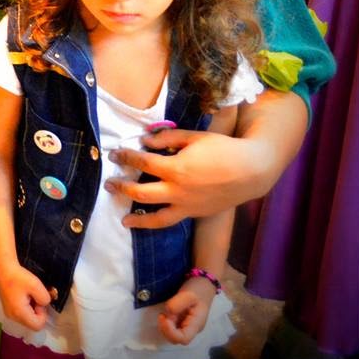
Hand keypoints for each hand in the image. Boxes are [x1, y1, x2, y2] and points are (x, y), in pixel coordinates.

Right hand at [0, 263, 50, 330]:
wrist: (3, 268)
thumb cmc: (18, 277)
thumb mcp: (36, 285)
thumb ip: (45, 298)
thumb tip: (44, 304)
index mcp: (19, 314)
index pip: (38, 326)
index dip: (43, 314)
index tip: (38, 299)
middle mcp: (13, 318)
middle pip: (32, 324)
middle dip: (37, 311)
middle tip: (34, 296)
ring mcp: (9, 314)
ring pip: (27, 319)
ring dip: (32, 309)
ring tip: (29, 294)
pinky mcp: (8, 309)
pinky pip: (22, 314)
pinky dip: (26, 307)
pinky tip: (23, 295)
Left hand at [105, 129, 275, 227]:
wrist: (250, 172)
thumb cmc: (222, 149)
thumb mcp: (193, 136)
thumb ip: (167, 138)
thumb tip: (144, 140)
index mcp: (176, 168)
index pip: (142, 162)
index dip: (125, 156)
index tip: (114, 154)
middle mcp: (178, 190)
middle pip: (141, 192)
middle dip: (122, 187)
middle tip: (108, 184)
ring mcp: (187, 206)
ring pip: (156, 218)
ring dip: (137, 218)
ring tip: (123, 219)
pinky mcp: (195, 214)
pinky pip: (172, 220)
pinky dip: (158, 222)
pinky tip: (148, 221)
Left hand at [157, 278, 214, 344]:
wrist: (203, 283)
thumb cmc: (198, 289)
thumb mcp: (188, 294)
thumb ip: (177, 304)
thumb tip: (167, 313)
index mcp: (196, 324)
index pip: (183, 338)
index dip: (171, 332)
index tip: (164, 318)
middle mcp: (192, 328)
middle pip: (177, 340)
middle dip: (166, 330)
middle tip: (161, 315)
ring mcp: (187, 326)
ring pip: (174, 336)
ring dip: (165, 328)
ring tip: (163, 314)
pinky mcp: (183, 321)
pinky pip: (173, 329)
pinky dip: (166, 324)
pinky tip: (165, 315)